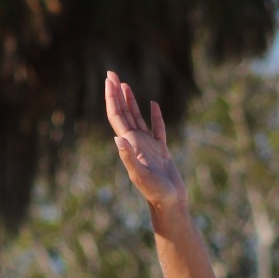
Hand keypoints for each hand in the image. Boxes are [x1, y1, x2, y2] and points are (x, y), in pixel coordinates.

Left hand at [104, 72, 186, 212]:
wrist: (169, 204)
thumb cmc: (155, 192)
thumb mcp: (141, 175)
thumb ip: (129, 157)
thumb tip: (117, 137)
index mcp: (130, 145)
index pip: (117, 116)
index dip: (112, 98)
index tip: (109, 80)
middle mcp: (136, 143)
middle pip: (123, 113)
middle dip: (117, 94)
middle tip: (111, 74)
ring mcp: (148, 146)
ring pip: (137, 118)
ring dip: (130, 101)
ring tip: (125, 85)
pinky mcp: (161, 150)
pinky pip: (157, 128)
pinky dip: (155, 115)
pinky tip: (153, 104)